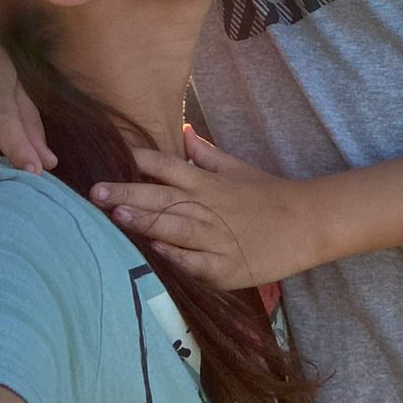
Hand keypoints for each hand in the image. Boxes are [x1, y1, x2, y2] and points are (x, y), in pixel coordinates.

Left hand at [91, 126, 314, 289]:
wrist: (306, 223)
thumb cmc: (268, 194)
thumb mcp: (236, 168)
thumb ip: (205, 154)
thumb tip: (183, 132)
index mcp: (208, 183)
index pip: (168, 166)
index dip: (140, 160)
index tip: (113, 154)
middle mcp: (208, 208)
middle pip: (163, 197)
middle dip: (129, 193)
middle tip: (96, 191)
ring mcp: (215, 240)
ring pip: (174, 228)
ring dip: (145, 222)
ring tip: (118, 215)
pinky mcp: (224, 269)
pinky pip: (194, 263)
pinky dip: (175, 257)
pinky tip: (154, 252)